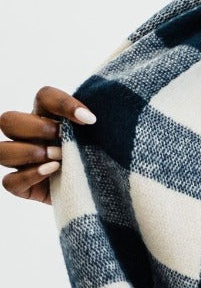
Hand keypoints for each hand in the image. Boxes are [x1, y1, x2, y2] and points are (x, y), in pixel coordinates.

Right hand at [0, 87, 95, 203]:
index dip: (63, 103)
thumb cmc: (102, 157)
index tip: (91, 120)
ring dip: (29, 152)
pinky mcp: (22, 186)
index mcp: (47, 116)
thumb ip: (95, 123)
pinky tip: (53, 171)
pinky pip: (9, 181)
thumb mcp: (101, 137)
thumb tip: (93, 117)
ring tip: (58, 158)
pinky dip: (29, 175)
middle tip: (62, 137)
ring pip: (2, 150)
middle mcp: (29, 136)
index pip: (44, 96)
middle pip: (8, 120)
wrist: (104, 191)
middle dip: (35, 127)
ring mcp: (22, 162)